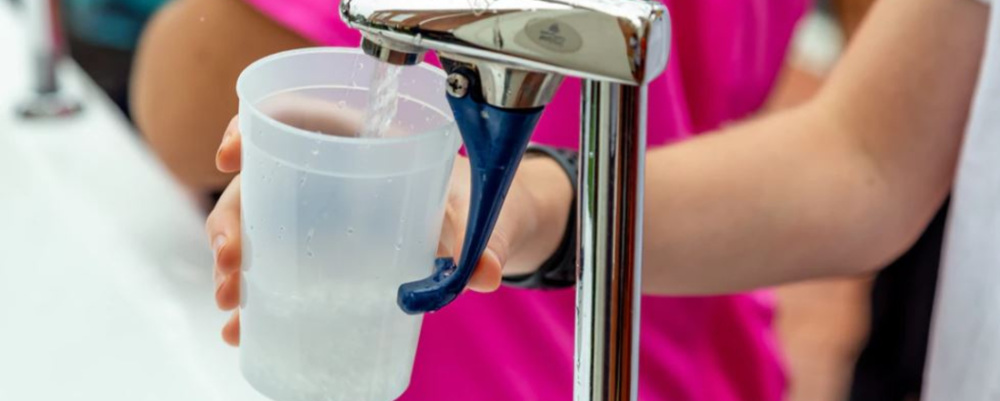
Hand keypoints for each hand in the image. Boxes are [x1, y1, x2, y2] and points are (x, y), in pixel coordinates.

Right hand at [205, 116, 571, 345]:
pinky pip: (273, 268)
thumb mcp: (473, 217)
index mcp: (361, 142)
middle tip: (230, 260)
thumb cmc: (467, 205)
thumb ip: (479, 239)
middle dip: (230, 220)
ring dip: (233, 265)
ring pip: (256, 229)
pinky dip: (253, 297)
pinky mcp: (318, 255)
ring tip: (231, 305)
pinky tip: (241, 328)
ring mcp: (318, 216)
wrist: (479, 227)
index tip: (230, 158)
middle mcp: (329, 175)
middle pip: (260, 183)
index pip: (292, 120)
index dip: (250, 131)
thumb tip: (486, 274)